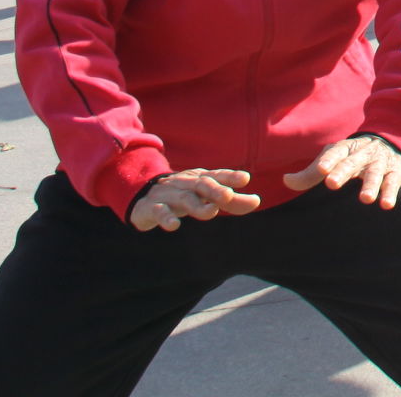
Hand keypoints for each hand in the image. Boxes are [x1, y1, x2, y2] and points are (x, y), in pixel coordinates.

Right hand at [129, 168, 260, 231]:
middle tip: (228, 196)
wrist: (144, 196)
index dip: (230, 176)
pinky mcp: (152, 207)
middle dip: (215, 189)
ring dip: (197, 205)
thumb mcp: (206, 196)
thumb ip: (232, 201)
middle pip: (202, 184)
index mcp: (200, 178)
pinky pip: (159, 211)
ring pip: (184, 198)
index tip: (245, 179)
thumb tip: (257, 201)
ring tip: (211, 212)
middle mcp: (185, 183)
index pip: (217, 175)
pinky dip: (166, 217)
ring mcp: (168, 194)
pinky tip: (174, 225)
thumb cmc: (184, 195)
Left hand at [283, 135, 400, 209]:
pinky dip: (389, 193)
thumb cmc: (352, 157)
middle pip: (352, 162)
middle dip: (343, 171)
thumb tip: (286, 180)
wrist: (390, 141)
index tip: (321, 169)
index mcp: (345, 149)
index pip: (335, 153)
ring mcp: (379, 162)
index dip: (328, 160)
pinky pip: (392, 182)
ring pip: (375, 173)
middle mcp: (362, 154)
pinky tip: (386, 204)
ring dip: (370, 185)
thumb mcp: (332, 161)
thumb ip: (310, 174)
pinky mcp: (394, 172)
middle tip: (332, 183)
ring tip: (365, 198)